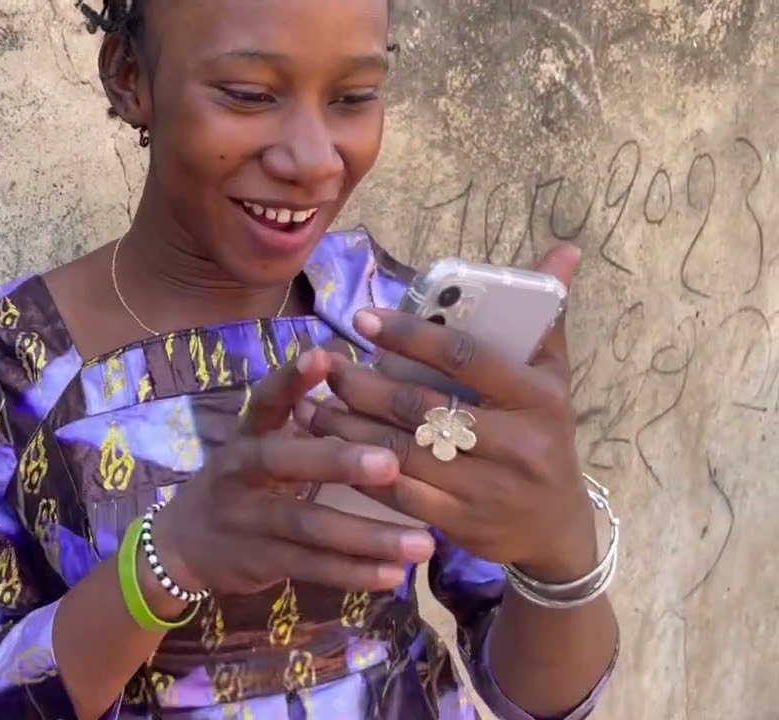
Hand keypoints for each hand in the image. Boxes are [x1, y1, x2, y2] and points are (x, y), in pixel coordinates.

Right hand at [153, 348, 438, 597]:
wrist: (183, 544)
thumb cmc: (240, 483)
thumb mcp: (257, 445)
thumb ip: (299, 418)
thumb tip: (352, 368)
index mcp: (248, 436)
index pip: (265, 401)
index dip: (290, 380)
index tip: (323, 357)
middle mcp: (242, 472)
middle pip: (286, 463)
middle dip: (338, 462)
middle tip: (391, 463)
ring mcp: (248, 519)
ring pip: (310, 526)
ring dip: (367, 535)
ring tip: (422, 542)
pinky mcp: (259, 560)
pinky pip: (312, 567)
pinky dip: (354, 572)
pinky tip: (394, 574)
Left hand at [296, 244, 596, 579]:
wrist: (555, 527)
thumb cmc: (544, 436)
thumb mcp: (552, 379)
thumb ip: (544, 318)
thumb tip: (563, 251)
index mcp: (537, 397)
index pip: (463, 356)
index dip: (409, 336)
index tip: (362, 318)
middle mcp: (516, 443)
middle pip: (420, 407)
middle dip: (363, 385)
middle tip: (326, 366)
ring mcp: (487, 487)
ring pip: (401, 451)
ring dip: (348, 428)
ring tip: (311, 406)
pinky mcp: (461, 522)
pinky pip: (397, 494)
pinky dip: (360, 470)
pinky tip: (330, 451)